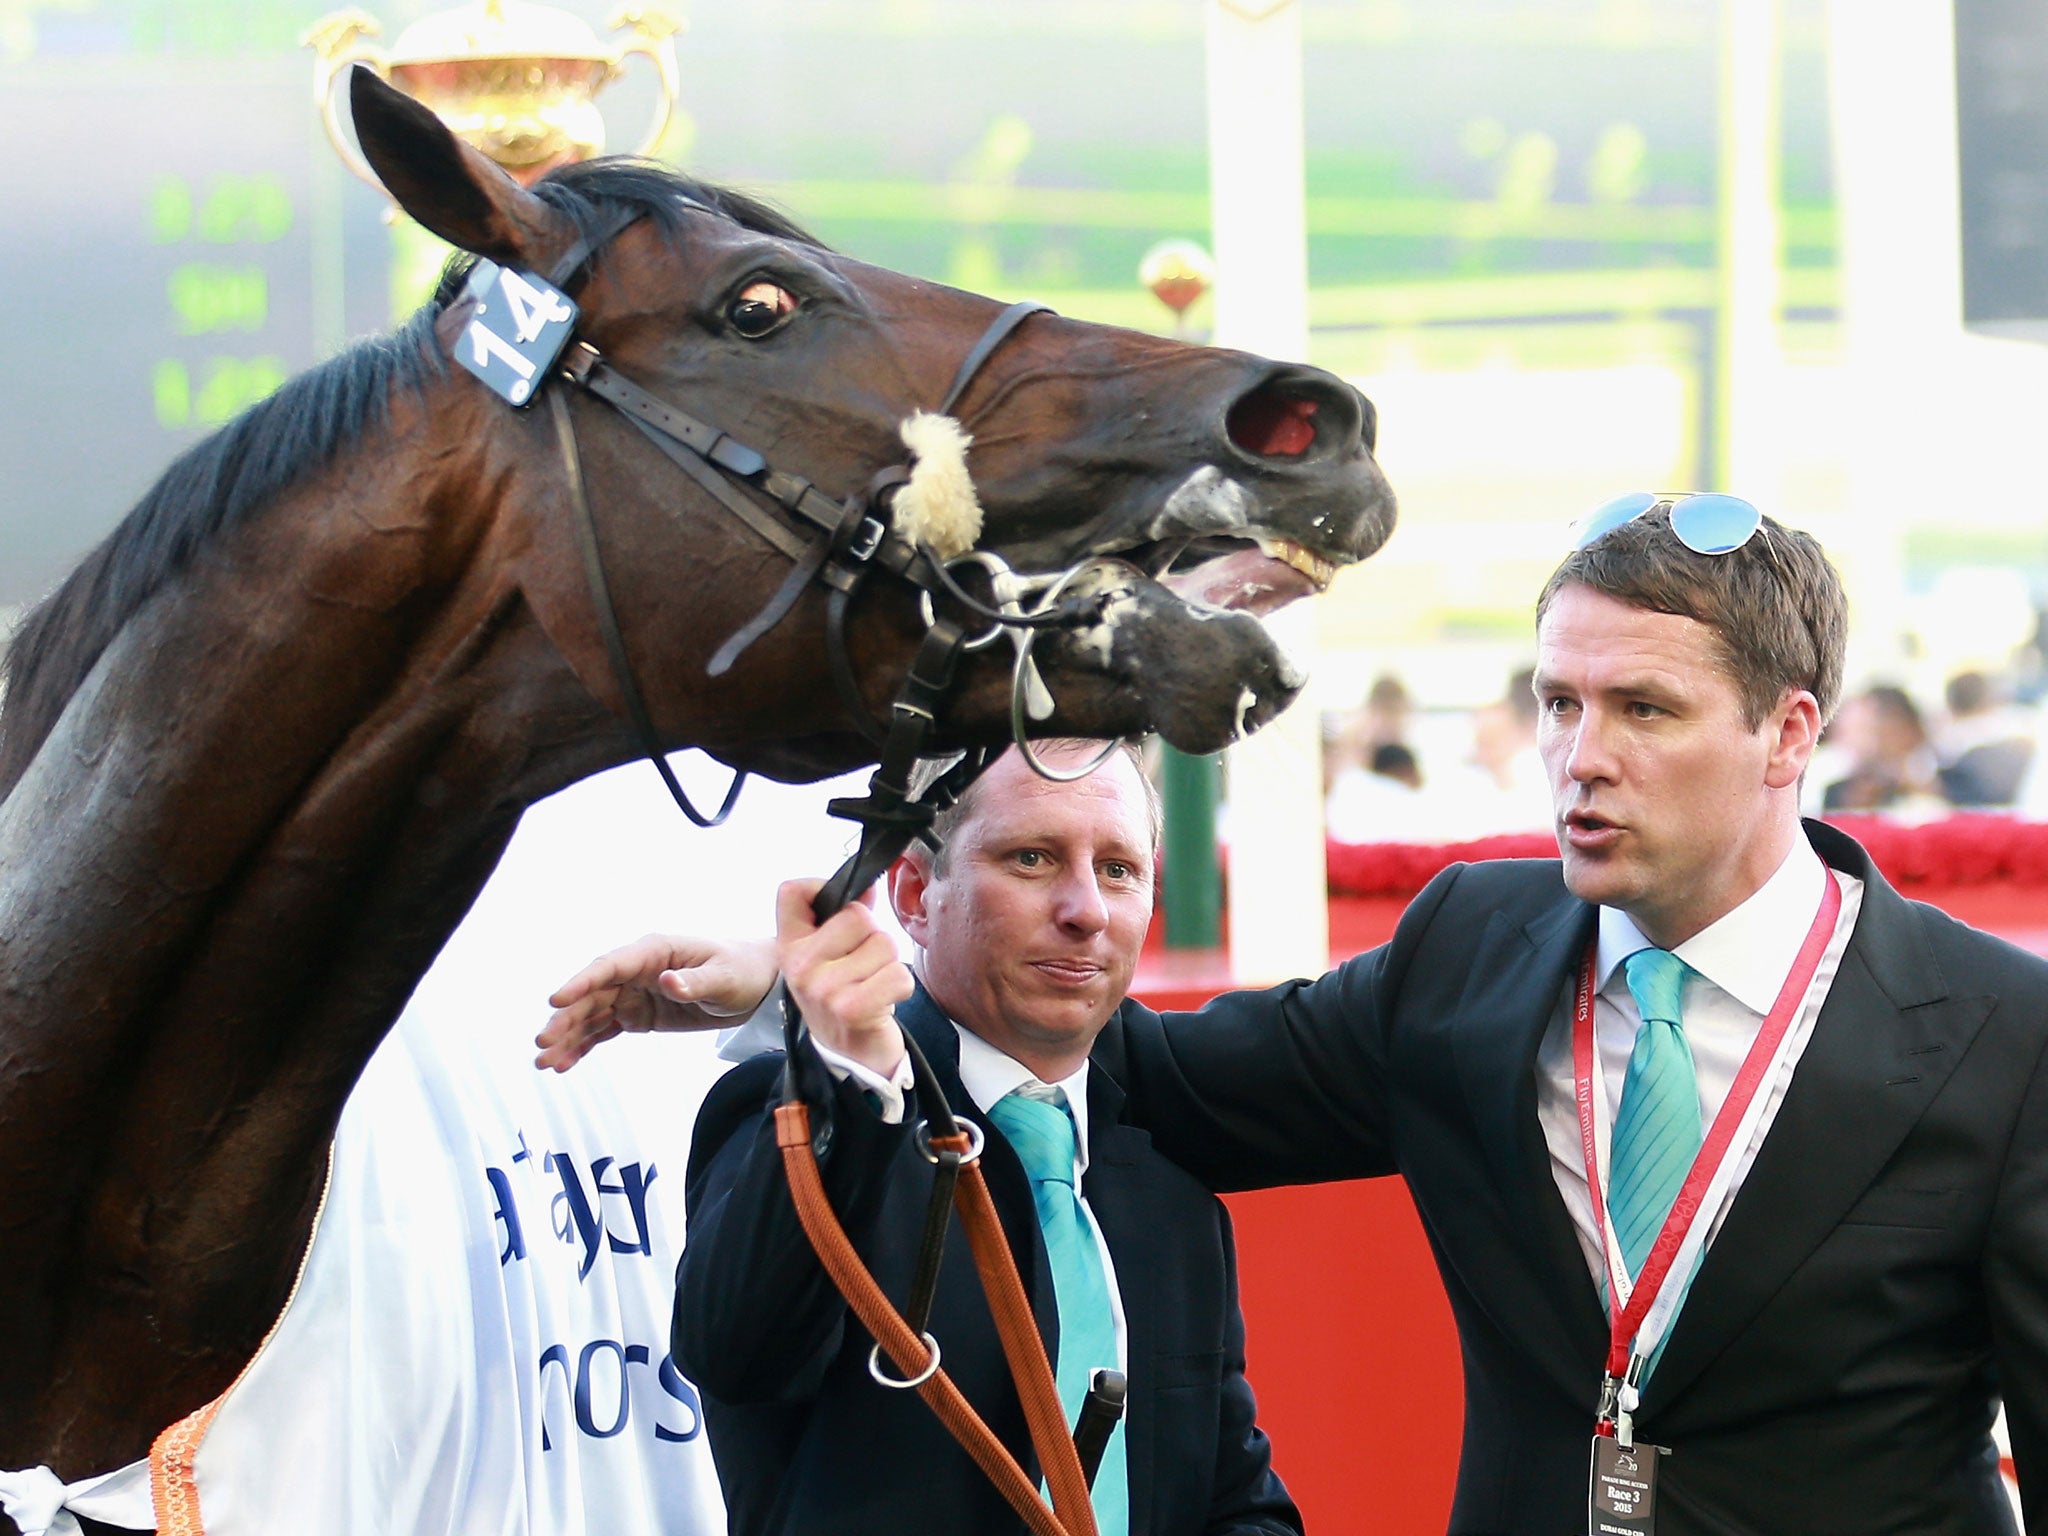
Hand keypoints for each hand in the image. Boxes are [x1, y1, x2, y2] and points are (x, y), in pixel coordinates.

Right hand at [536, 932, 777, 1071]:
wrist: (758, 983)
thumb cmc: (743, 970)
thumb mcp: (725, 977)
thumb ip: (695, 982)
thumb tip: (666, 982)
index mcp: (654, 951)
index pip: (610, 966)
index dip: (581, 982)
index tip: (555, 1000)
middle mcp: (636, 970)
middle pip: (593, 994)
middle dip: (566, 1018)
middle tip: (542, 1042)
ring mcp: (634, 992)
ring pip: (592, 1015)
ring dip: (568, 1037)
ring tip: (543, 1063)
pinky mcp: (638, 1014)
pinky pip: (604, 1029)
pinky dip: (584, 1046)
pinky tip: (564, 1064)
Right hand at [778, 879, 912, 1078]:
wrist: (848, 1056)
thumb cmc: (841, 999)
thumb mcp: (825, 958)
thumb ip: (842, 919)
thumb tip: (868, 887)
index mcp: (790, 947)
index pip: (792, 891)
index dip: (820, 887)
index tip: (837, 910)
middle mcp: (801, 966)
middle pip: (857, 914)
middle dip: (872, 937)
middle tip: (862, 966)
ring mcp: (824, 988)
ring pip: (884, 944)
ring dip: (888, 965)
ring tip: (871, 985)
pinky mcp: (853, 1008)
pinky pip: (899, 974)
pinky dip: (901, 986)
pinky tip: (883, 1001)